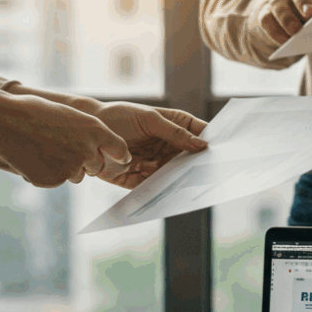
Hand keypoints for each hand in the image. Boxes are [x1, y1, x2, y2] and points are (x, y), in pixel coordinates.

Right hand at [0, 84, 131, 187]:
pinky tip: (31, 157)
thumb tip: (99, 151)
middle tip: (63, 148)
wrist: (4, 122)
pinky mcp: (53, 181)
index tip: (120, 159)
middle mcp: (88, 151)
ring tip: (43, 148)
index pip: (120, 149)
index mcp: (95, 130)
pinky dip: (45, 173)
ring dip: (64, 167)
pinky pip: (55, 181)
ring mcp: (71, 168)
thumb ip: (88, 133)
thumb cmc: (35, 112)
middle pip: (97, 167)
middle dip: (86, 162)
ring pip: (75, 175)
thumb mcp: (69, 115)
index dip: (119, 155)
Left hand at [80, 103, 208, 188]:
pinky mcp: (138, 179)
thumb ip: (175, 132)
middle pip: (188, 159)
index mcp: (171, 127)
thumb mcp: (149, 119)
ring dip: (180, 181)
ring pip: (173, 176)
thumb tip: (202, 145)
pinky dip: (160, 191)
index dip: (210, 141)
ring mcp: (153, 164)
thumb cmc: (117, 117)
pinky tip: (169, 194)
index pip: (197, 134)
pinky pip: (153, 188)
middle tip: (212, 173)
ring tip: (192, 186)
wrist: (86, 132)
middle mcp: (165, 147)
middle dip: (198, 166)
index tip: (224, 150)